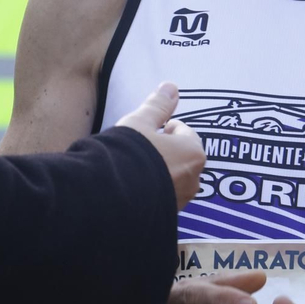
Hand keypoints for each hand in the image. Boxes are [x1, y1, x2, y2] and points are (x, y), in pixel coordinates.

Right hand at [115, 82, 203, 209]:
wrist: (111, 200)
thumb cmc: (128, 155)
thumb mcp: (139, 123)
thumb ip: (157, 106)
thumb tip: (171, 86)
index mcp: (192, 152)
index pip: (184, 132)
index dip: (164, 128)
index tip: (149, 131)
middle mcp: (193, 179)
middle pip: (181, 157)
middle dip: (165, 152)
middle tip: (141, 149)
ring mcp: (181, 201)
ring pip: (173, 179)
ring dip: (159, 172)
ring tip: (134, 169)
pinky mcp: (166, 216)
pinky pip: (163, 198)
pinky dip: (152, 191)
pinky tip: (132, 187)